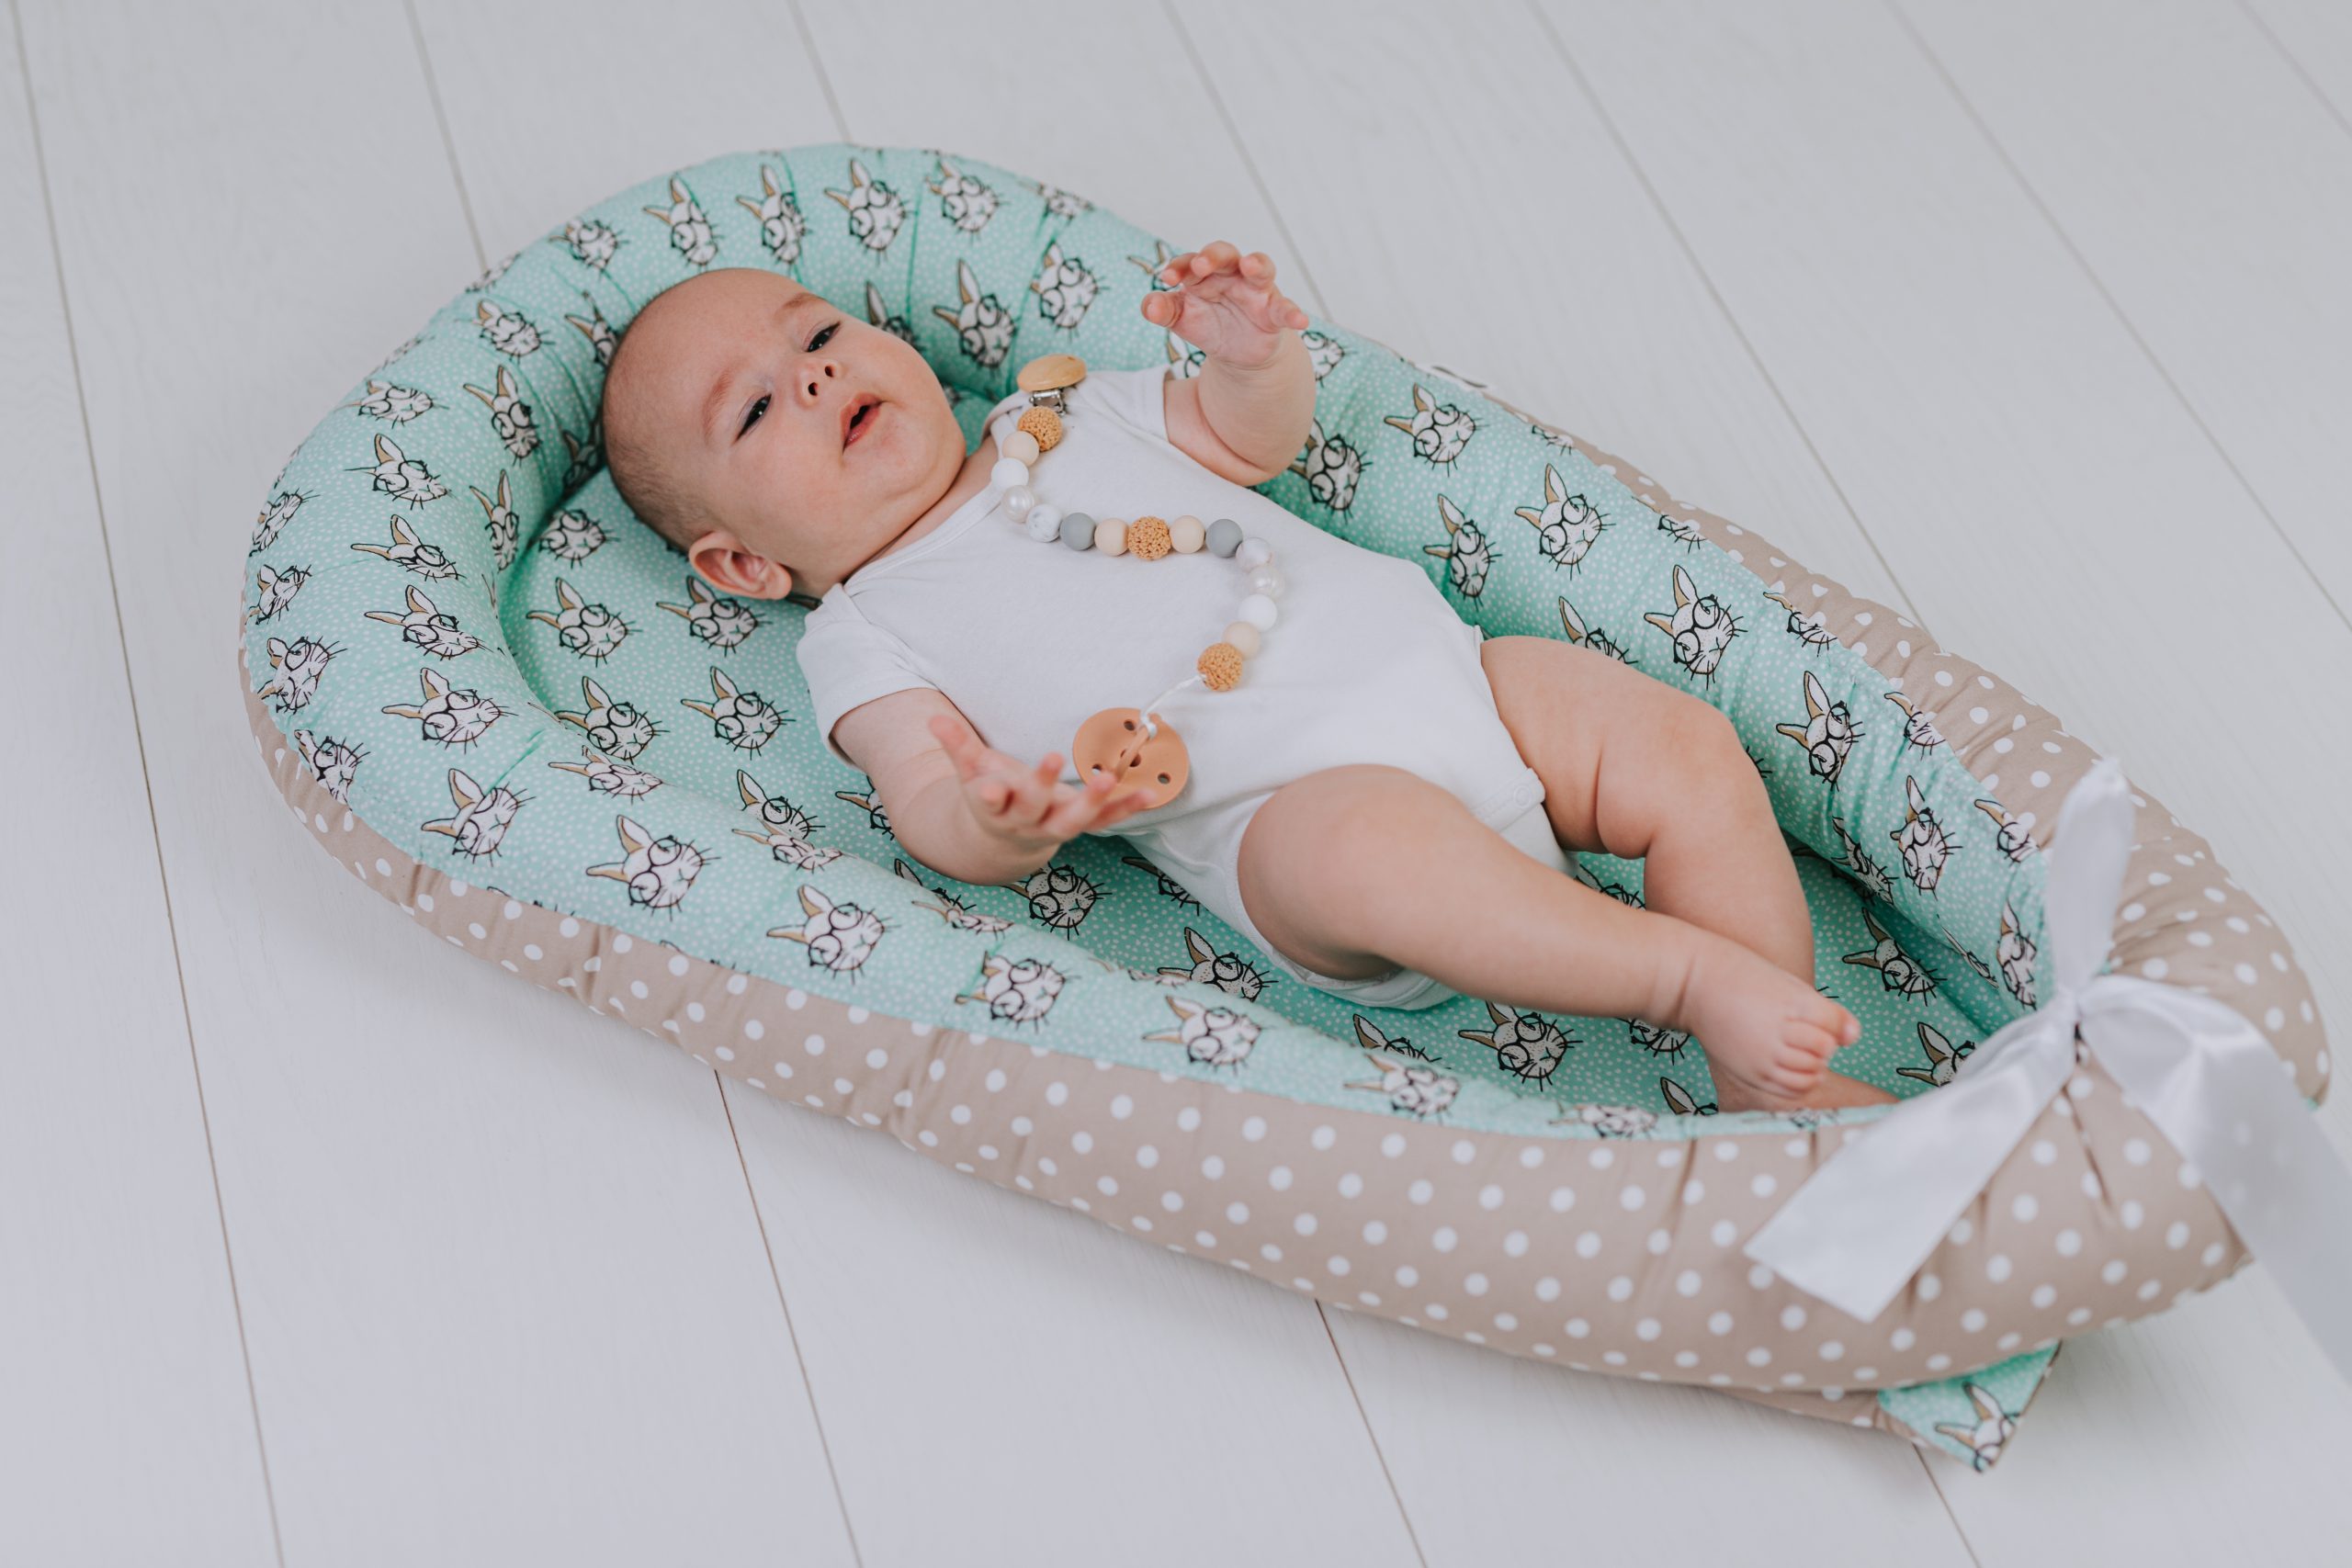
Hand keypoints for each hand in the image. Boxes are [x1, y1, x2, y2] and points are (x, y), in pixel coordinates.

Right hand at [929, 713, 1156, 854]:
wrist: (1005, 841)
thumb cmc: (991, 797)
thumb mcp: (970, 773)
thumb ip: (957, 747)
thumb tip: (933, 722)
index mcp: (995, 809)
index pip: (991, 802)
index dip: (991, 795)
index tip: (992, 787)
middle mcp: (1025, 823)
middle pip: (1033, 808)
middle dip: (1042, 785)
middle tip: (1052, 757)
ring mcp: (1054, 827)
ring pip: (1073, 822)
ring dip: (1092, 802)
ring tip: (1107, 779)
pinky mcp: (1079, 826)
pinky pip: (1105, 820)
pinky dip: (1126, 808)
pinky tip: (1149, 793)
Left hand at [1139, 241, 1310, 369]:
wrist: (1236, 353)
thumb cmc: (1207, 323)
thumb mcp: (1181, 319)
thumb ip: (1163, 310)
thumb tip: (1149, 307)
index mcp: (1205, 273)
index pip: (1191, 262)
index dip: (1179, 267)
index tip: (1167, 279)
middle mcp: (1232, 275)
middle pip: (1225, 254)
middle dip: (1213, 255)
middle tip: (1201, 264)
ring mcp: (1256, 291)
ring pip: (1261, 268)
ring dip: (1257, 264)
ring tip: (1250, 266)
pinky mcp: (1275, 312)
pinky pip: (1286, 308)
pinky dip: (1293, 312)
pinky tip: (1300, 320)